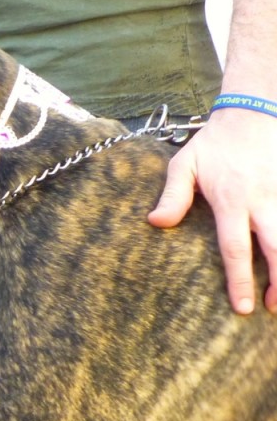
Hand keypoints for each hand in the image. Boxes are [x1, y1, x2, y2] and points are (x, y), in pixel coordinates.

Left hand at [148, 107, 276, 313]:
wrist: (254, 111)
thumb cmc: (215, 142)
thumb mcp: (185, 164)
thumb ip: (172, 195)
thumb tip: (155, 223)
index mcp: (232, 201)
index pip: (236, 249)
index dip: (240, 281)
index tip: (243, 307)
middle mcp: (263, 202)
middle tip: (273, 308)